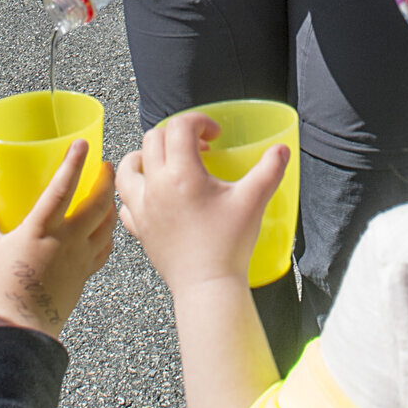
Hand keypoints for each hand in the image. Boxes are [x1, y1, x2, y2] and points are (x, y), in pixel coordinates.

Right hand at [0, 140, 115, 339]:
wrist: (21, 327)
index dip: (74, 163)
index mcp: (40, 229)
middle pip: (97, 202)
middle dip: (105, 179)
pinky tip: (104, 228)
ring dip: (111, 204)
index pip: (62, 188)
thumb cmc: (0, 286)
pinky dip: (109, 233)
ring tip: (108, 193)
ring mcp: (80, 257)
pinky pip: (105, 248)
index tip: (84, 144)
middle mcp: (66, 239)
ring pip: (107, 224)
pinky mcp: (86, 273)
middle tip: (105, 166)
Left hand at [118, 113, 290, 292]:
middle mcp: (155, 186)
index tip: (214, 135)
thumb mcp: (253, 201)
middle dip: (176, 134)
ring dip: (144, 156)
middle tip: (199, 149)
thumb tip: (282, 149)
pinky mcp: (139, 228)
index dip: (199, 121)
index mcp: (182, 174)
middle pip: (153, 139)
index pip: (180, 126)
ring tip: (164, 162)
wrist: (208, 286)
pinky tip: (153, 196)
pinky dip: (136, 192)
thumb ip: (270, 169)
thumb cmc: (228, 245)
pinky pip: (125, 201)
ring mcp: (142, 208)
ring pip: (127, 168)